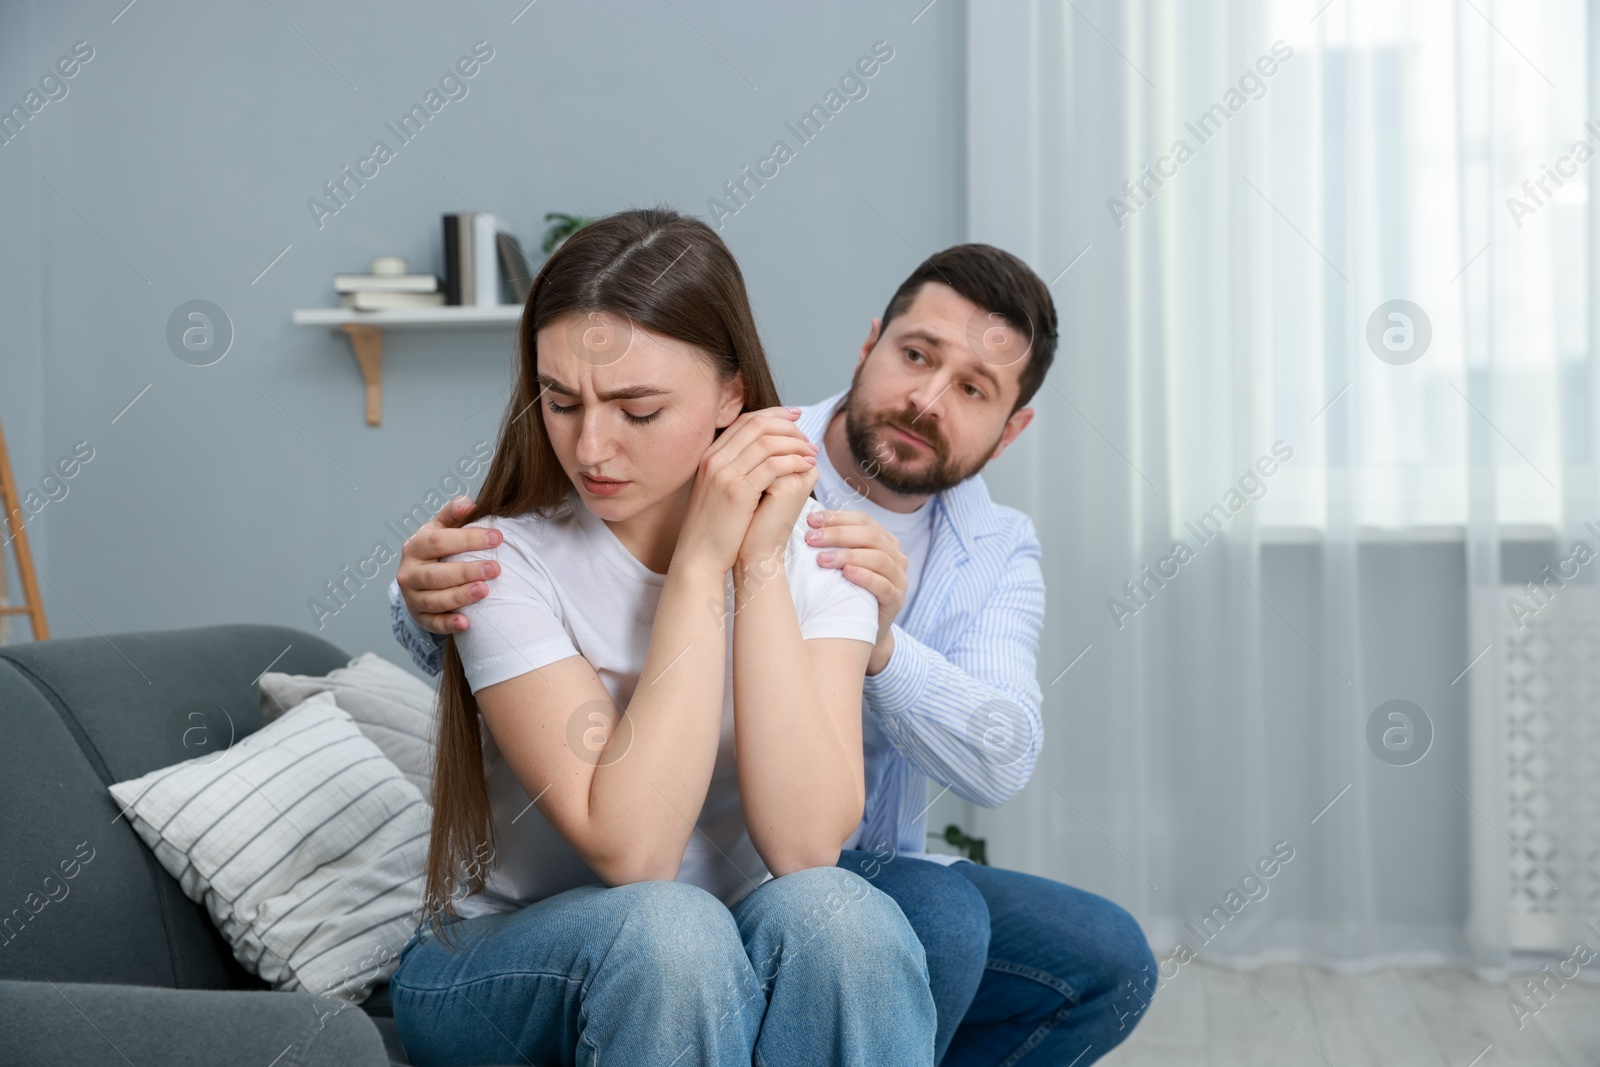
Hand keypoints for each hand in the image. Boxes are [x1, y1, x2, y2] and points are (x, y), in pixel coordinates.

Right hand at [396, 496, 503, 633]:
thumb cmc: (436, 550)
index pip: (439, 541)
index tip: (497, 537)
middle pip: (436, 574)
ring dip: (460, 596)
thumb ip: (453, 513)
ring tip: (484, 591)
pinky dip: (448, 624)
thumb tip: (468, 503)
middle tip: (495, 568)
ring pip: (434, 600)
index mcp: (415, 547)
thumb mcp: (441, 528)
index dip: (468, 539)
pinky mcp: (420, 618)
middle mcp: (409, 573)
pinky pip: (433, 623)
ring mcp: (412, 597)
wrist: (418, 579)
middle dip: (466, 571)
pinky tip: (466, 623)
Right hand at [677, 407, 818, 574]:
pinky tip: (806, 466)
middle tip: (807, 437)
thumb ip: (732, 469)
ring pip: (768, 443)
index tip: (795, 418)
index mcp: (709, 456)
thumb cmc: (713, 528)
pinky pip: (774, 465)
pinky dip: (794, 462)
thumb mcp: (717, 490)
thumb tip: (761, 455)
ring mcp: (725, 473)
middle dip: (788, 426)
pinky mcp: (738, 491)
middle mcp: (715, 459)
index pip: (745, 422)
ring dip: (795, 444)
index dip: (773, 416)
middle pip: (757, 426)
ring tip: (811, 453)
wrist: (698, 556)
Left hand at [804, 509, 908, 673]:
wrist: (861, 632)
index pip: (863, 520)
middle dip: (837, 534)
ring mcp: (899, 579)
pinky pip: (884, 585)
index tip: (810, 520)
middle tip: (810, 539)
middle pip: (870, 536)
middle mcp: (896, 556)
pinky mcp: (896, 600)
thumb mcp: (842, 564)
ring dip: (848, 555)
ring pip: (878, 558)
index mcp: (884, 540)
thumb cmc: (846, 592)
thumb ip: (833, 544)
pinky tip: (847, 573)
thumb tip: (805, 522)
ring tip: (822, 559)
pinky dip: (865, 577)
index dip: (837, 518)